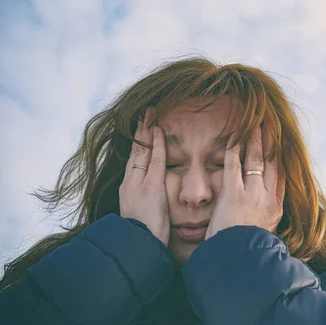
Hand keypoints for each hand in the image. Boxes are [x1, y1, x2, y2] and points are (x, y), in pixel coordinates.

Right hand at [119, 107, 169, 245]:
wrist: (138, 249)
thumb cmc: (144, 237)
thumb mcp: (144, 217)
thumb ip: (149, 205)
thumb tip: (153, 202)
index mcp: (129, 191)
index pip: (134, 162)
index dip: (138, 144)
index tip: (142, 130)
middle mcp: (130, 184)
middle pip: (134, 152)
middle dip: (139, 132)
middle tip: (144, 114)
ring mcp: (138, 185)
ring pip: (142, 151)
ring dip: (146, 131)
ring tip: (150, 113)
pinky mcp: (150, 188)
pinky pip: (154, 160)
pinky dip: (157, 144)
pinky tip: (159, 130)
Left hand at [205, 123, 284, 239]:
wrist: (237, 261)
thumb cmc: (245, 248)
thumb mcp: (263, 231)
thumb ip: (265, 213)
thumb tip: (266, 206)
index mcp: (276, 208)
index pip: (281, 175)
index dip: (280, 156)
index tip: (280, 142)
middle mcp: (268, 198)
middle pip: (273, 162)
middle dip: (271, 142)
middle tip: (270, 125)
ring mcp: (252, 195)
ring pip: (256, 160)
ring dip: (255, 140)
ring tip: (255, 125)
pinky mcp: (234, 195)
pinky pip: (233, 165)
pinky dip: (233, 150)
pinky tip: (233, 138)